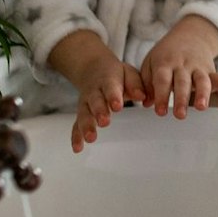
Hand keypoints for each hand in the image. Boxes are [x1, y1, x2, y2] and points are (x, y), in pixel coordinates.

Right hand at [49, 31, 145, 153]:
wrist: (92, 68)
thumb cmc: (115, 74)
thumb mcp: (128, 73)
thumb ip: (135, 84)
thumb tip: (142, 97)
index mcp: (108, 80)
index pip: (110, 88)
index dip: (113, 96)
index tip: (117, 106)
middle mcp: (94, 92)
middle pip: (95, 101)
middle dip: (99, 112)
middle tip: (104, 122)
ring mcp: (86, 103)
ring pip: (84, 114)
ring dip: (86, 126)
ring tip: (91, 138)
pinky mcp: (81, 112)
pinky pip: (76, 124)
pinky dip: (76, 136)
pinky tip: (78, 148)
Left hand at [140, 16, 217, 118]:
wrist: (190, 36)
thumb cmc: (166, 55)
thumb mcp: (150, 64)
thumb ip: (146, 83)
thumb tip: (146, 103)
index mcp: (165, 62)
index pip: (162, 79)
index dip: (161, 95)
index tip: (160, 111)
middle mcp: (183, 64)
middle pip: (182, 81)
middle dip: (182, 98)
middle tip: (179, 115)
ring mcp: (199, 67)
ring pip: (202, 80)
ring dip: (202, 94)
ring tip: (201, 107)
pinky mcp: (211, 71)